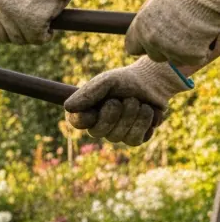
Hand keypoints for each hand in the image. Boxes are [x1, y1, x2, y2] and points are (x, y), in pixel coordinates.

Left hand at [0, 0, 95, 44]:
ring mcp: (13, 14)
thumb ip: (0, 1)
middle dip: (17, 33)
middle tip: (31, 24)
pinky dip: (47, 34)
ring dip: (32, 34)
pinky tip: (51, 23)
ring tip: (43, 18)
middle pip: (1, 36)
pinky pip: (38, 38)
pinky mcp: (32, 21)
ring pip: (19, 39)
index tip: (9, 30)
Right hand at [64, 58, 193, 145]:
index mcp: (86, 112)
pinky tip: (147, 112)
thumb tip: (68, 107)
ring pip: (118, 136)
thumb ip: (88, 93)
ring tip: (139, 102)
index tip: (106, 101)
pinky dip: (144, 122)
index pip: (78, 122)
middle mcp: (98, 126)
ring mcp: (116, 135)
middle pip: (99, 132)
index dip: (90, 115)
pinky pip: (134, 140)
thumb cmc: (126, 81)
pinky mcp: (134, 139)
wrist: (153, 83)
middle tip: (127, 98)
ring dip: (133, 114)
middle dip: (116, 112)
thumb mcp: (106, 82)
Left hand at [125, 0, 219, 65]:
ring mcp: (169, 49)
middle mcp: (151, 40)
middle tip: (181, 34)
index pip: (132, 47)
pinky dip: (200, 52)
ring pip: (173, 60)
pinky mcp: (189, 56)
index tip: (154, 40)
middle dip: (165, 48)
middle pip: (154, 55)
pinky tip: (205, 36)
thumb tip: (143, 22)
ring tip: (194, 32)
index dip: (143, 45)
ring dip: (182, 51)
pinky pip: (192, 60)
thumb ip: (148, 14)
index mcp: (140, 26)